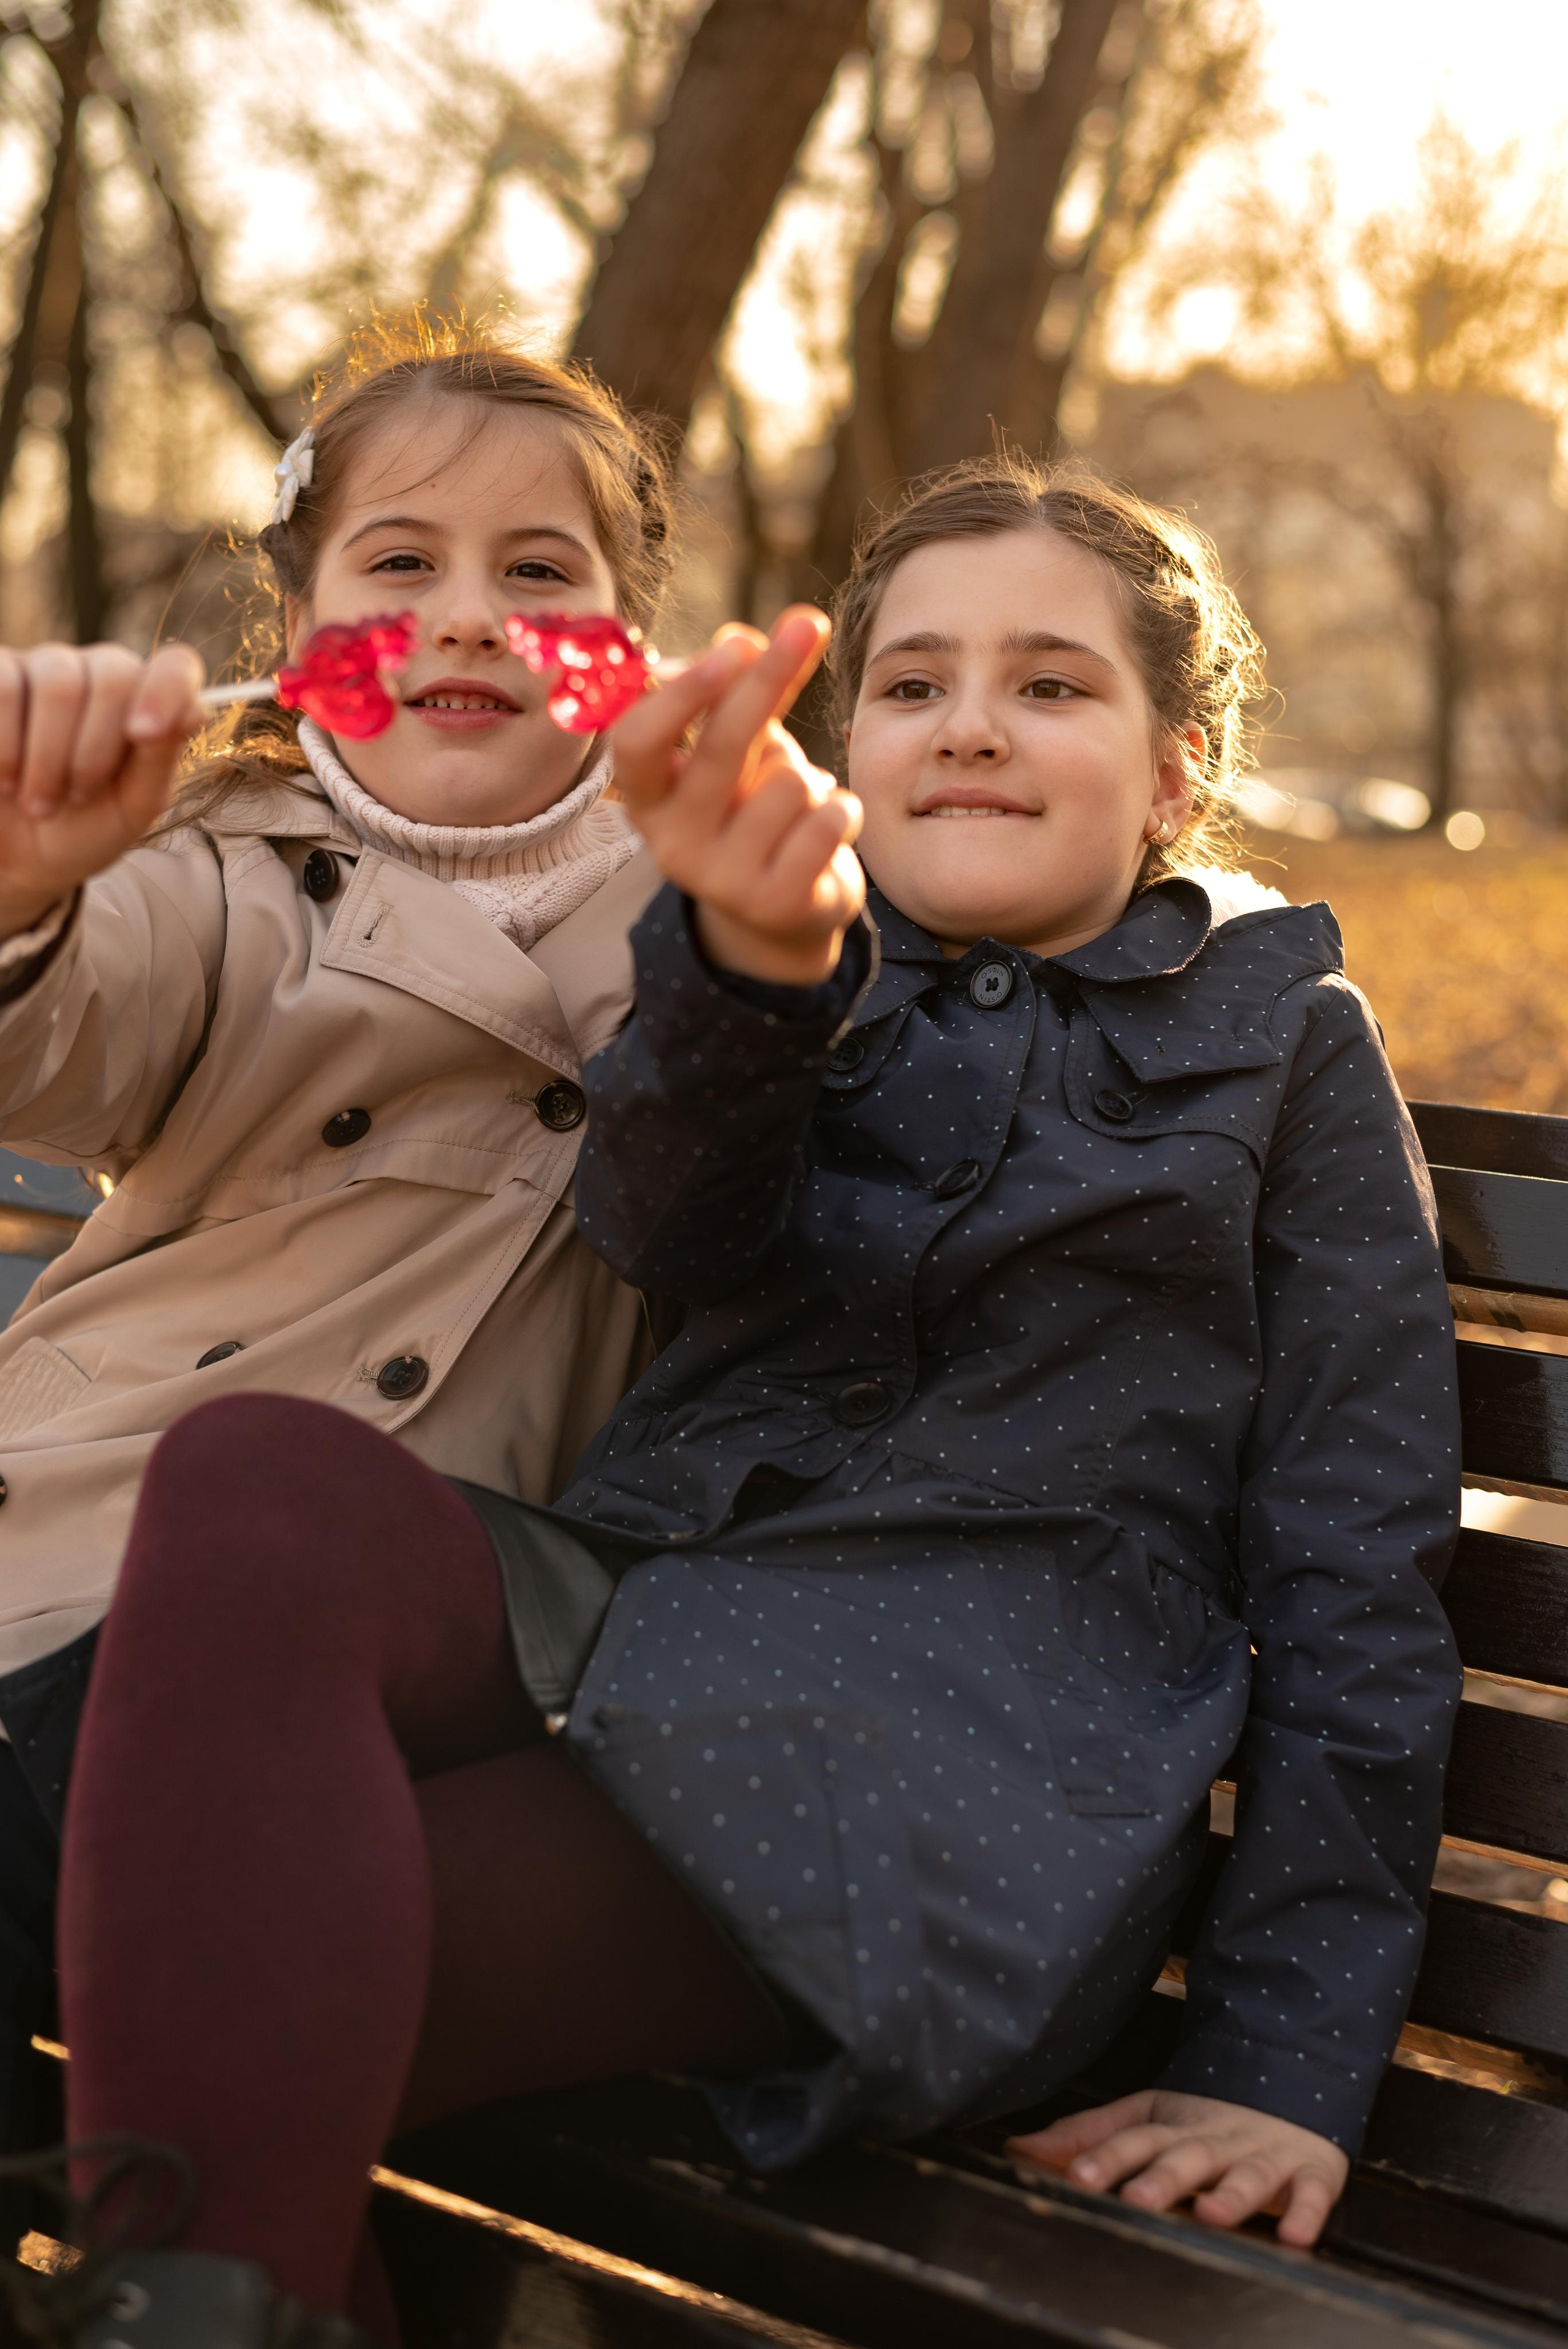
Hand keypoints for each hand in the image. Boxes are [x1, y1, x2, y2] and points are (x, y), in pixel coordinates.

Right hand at [0, 642, 206, 939]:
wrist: (14, 856)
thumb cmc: (82, 829)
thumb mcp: (131, 807)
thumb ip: (161, 758)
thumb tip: (194, 709)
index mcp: (145, 704)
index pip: (175, 666)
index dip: (166, 691)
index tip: (142, 736)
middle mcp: (98, 674)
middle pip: (114, 674)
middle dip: (94, 750)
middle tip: (75, 799)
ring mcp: (44, 667)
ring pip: (58, 681)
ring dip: (47, 757)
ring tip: (38, 802)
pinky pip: (5, 686)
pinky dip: (5, 743)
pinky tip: (5, 778)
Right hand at [609, 607, 863, 985]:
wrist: (778, 915)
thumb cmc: (748, 809)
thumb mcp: (732, 750)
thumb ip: (734, 692)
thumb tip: (741, 637)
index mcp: (646, 797)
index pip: (637, 741)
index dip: (681, 693)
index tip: (733, 645)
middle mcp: (671, 843)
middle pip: (722, 746)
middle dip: (769, 678)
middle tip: (808, 624)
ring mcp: (722, 880)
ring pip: (789, 782)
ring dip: (810, 776)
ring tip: (799, 803)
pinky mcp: (777, 903)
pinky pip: (828, 820)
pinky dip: (841, 809)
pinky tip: (826, 828)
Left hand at [1005, 2090, 1348, 2246]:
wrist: (1291, 2082)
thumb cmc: (1207, 2117)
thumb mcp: (1146, 2117)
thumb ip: (1088, 2135)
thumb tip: (1020, 2149)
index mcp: (1174, 2128)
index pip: (1134, 2140)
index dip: (1105, 2157)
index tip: (1076, 2177)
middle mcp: (1217, 2140)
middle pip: (1188, 2157)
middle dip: (1163, 2178)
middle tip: (1137, 2199)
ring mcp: (1265, 2154)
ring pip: (1249, 2174)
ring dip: (1232, 2194)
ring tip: (1211, 2212)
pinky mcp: (1311, 2170)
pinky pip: (1313, 2193)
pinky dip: (1306, 2213)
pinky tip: (1296, 2235)